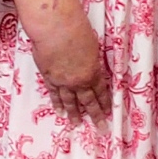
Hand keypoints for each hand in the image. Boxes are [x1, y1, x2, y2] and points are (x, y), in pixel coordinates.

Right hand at [24, 7, 111, 121]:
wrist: (55, 29)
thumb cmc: (76, 30)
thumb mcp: (92, 45)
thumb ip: (91, 59)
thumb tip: (90, 65)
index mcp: (93, 71)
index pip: (101, 91)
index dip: (104, 102)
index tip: (108, 113)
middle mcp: (79, 80)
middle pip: (88, 101)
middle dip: (95, 115)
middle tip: (100, 129)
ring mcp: (63, 81)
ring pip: (70, 101)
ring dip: (74, 113)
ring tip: (77, 124)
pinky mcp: (49, 78)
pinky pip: (54, 94)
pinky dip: (57, 103)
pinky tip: (60, 111)